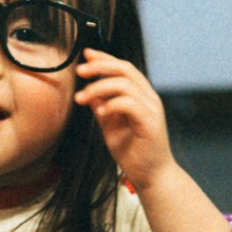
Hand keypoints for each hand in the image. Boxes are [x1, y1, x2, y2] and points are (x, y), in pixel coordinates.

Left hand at [73, 48, 176, 191]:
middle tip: (80, 70)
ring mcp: (151, 109)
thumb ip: (103, 107)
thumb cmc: (134, 152)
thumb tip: (89, 92)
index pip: (123, 68)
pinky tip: (100, 111)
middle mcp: (148, 98)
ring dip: (99, 87)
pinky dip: (111, 104)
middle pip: (125, 69)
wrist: (151, 176)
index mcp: (140, 96)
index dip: (105, 58)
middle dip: (100, 66)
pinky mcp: (150, 122)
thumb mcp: (111, 125)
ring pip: (125, 84)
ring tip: (82, 98)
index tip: (86, 55)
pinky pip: (129, 103)